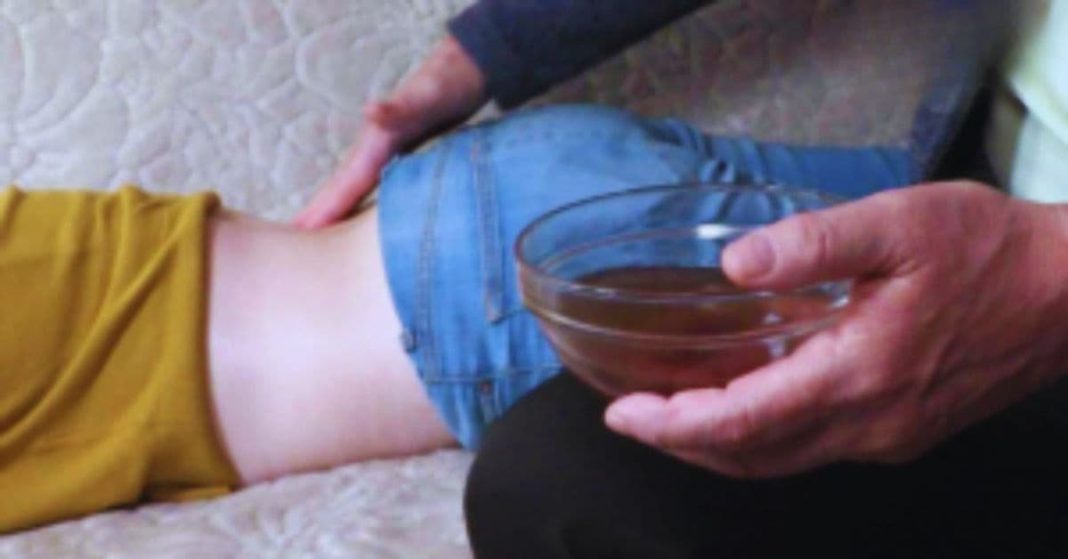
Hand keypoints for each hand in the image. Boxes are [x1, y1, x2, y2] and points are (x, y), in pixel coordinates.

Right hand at [295, 36, 486, 228]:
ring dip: (333, 209)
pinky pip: (374, 184)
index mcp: (378, 141)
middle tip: (291, 241)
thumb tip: (369, 110)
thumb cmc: (448, 82)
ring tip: (311, 234)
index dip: (326, 209)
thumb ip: (399, 107)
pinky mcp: (400, 154)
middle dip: (316, 213)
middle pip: (341, 187)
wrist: (465, 65)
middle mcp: (376, 147)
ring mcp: (386, 151)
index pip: (347, 183)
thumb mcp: (428, 95)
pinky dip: (359, 200)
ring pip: (353, 187)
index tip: (301, 234)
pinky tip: (355, 213)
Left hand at [605, 182, 1067, 477]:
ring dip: (720, 446)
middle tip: (634, 417)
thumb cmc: (989, 251)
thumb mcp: (899, 224)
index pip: (739, 423)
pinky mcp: (904, 430)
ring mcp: (887, 435)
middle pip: (751, 457)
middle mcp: (867, 423)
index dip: (671, 425)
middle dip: (682, 443)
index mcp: (856, 375)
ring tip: (675, 415)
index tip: (623, 415)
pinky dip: (764, 437)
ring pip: (781, 460)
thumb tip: (736, 264)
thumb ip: (812, 243)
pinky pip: (814, 448)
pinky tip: (749, 403)